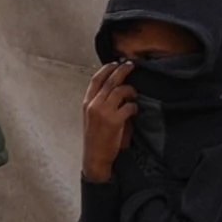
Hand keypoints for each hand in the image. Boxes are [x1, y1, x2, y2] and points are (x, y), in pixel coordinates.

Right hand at [78, 60, 137, 182]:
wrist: (95, 158)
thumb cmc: (95, 138)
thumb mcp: (92, 117)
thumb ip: (100, 102)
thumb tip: (116, 88)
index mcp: (87, 103)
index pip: (96, 79)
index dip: (107, 68)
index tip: (116, 63)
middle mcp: (94, 105)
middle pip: (110, 80)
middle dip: (123, 69)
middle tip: (132, 65)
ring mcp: (104, 112)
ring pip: (120, 90)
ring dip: (130, 90)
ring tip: (134, 94)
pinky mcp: (114, 121)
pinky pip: (129, 106)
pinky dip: (134, 106)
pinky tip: (134, 110)